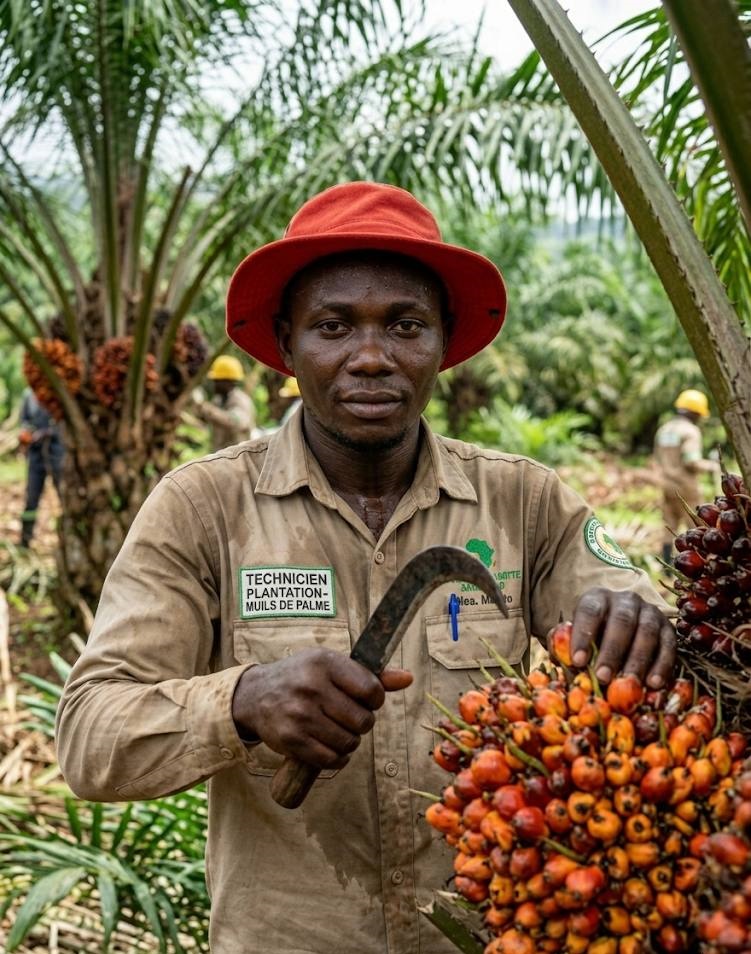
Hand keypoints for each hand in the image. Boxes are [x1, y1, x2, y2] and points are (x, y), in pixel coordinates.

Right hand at [231, 648, 412, 769]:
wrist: (256, 695)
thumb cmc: (302, 677)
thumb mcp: (332, 665)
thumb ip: (370, 675)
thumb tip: (408, 678)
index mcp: (325, 663)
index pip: (371, 690)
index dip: (375, 700)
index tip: (366, 700)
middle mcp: (312, 687)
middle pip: (363, 720)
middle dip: (362, 723)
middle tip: (349, 717)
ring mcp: (300, 715)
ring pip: (349, 742)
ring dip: (350, 741)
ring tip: (338, 729)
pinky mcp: (292, 740)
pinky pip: (331, 760)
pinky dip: (338, 758)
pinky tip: (331, 746)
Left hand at [568, 589, 675, 688]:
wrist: (622, 631)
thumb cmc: (592, 639)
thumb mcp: (576, 638)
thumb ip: (566, 648)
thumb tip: (565, 661)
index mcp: (598, 598)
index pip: (590, 611)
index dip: (583, 635)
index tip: (578, 661)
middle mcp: (626, 600)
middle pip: (621, 621)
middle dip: (612, 651)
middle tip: (603, 677)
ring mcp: (650, 612)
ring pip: (646, 632)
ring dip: (638, 660)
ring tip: (629, 684)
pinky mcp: (668, 629)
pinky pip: (668, 645)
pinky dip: (662, 665)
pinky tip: (654, 684)